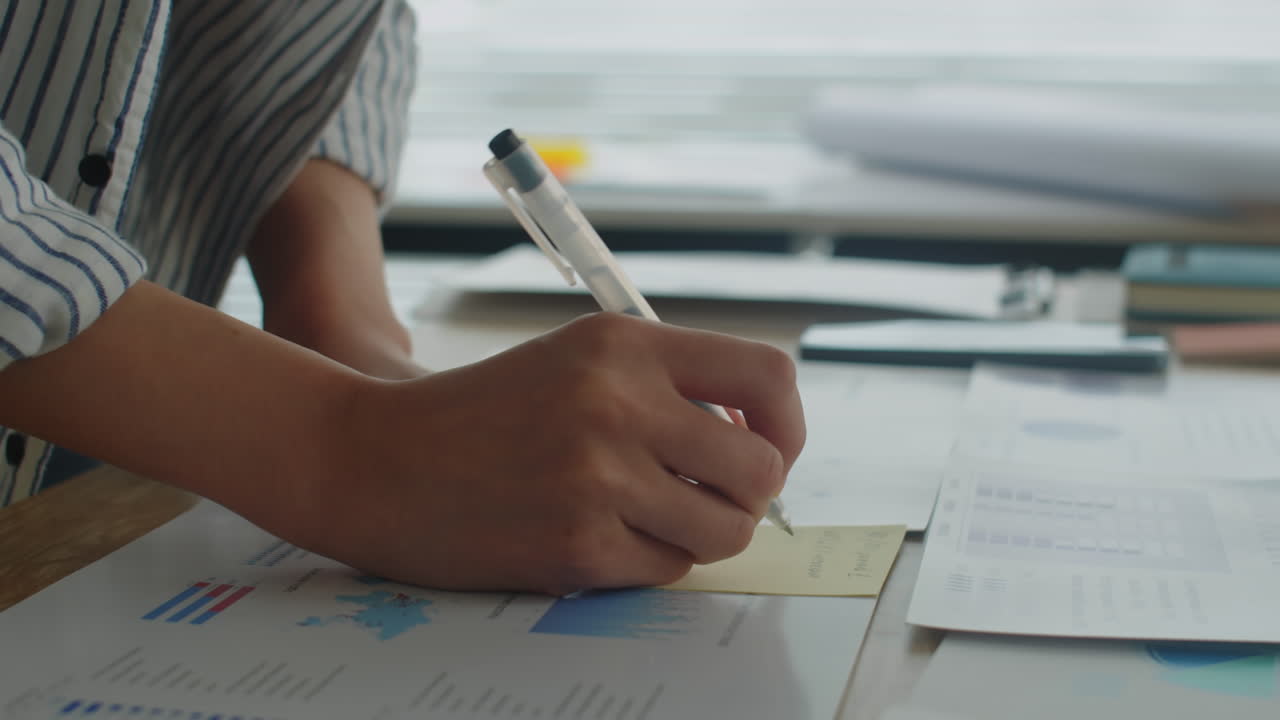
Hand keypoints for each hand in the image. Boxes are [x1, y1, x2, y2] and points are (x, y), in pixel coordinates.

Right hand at [298, 312, 805, 594]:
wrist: (378, 460)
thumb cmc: (483, 412)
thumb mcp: (576, 357)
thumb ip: (667, 383)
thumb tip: (761, 435)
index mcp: (624, 344)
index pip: (766, 375)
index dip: (787, 422)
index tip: (767, 446)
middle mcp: (618, 403)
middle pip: (761, 468)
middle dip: (749, 493)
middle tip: (710, 493)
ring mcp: (598, 478)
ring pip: (725, 528)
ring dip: (704, 531)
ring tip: (656, 516)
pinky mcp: (577, 546)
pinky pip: (668, 567)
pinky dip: (651, 560)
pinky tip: (605, 535)